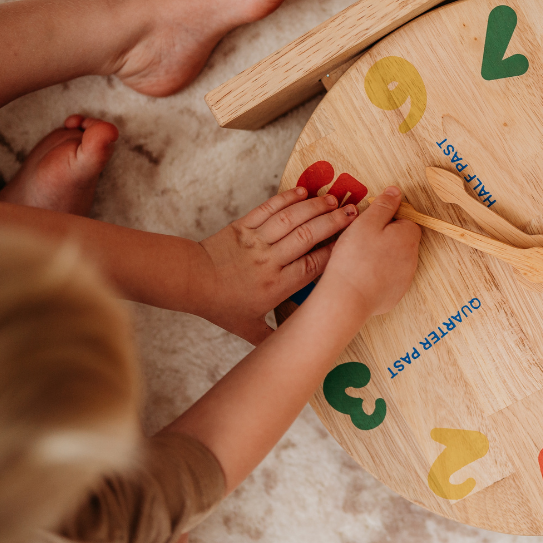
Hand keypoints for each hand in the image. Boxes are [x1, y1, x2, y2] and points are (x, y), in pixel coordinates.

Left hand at [198, 187, 358, 343]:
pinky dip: (286, 198)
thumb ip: (272, 337)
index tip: (353, 243)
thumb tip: (295, 351)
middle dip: (333, 223)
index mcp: (276, 286)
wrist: (189, 281)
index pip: (313, 266)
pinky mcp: (243, 226)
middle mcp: (269, 261)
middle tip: (353, 213)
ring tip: (333, 199)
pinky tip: (303, 191)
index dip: (335, 252)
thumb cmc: (220, 305)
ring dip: (314, 207)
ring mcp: (256, 241)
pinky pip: (268, 208)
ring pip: (291, 219)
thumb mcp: (247, 327)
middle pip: (308, 237)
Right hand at [315, 186, 420, 318]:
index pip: (406, 220)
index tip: (370, 225)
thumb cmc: (355, 257)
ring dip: (382, 257)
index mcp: (408, 236)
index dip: (387, 220)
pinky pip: (389, 279)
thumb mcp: (367, 222)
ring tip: (360, 258)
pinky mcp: (395, 294)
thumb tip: (396, 191)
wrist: (348, 297)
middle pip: (402, 240)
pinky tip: (363, 275)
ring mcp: (405, 278)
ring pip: (396, 259)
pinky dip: (379, 275)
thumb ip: (384, 205)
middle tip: (362, 241)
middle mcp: (412, 258)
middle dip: (386, 238)